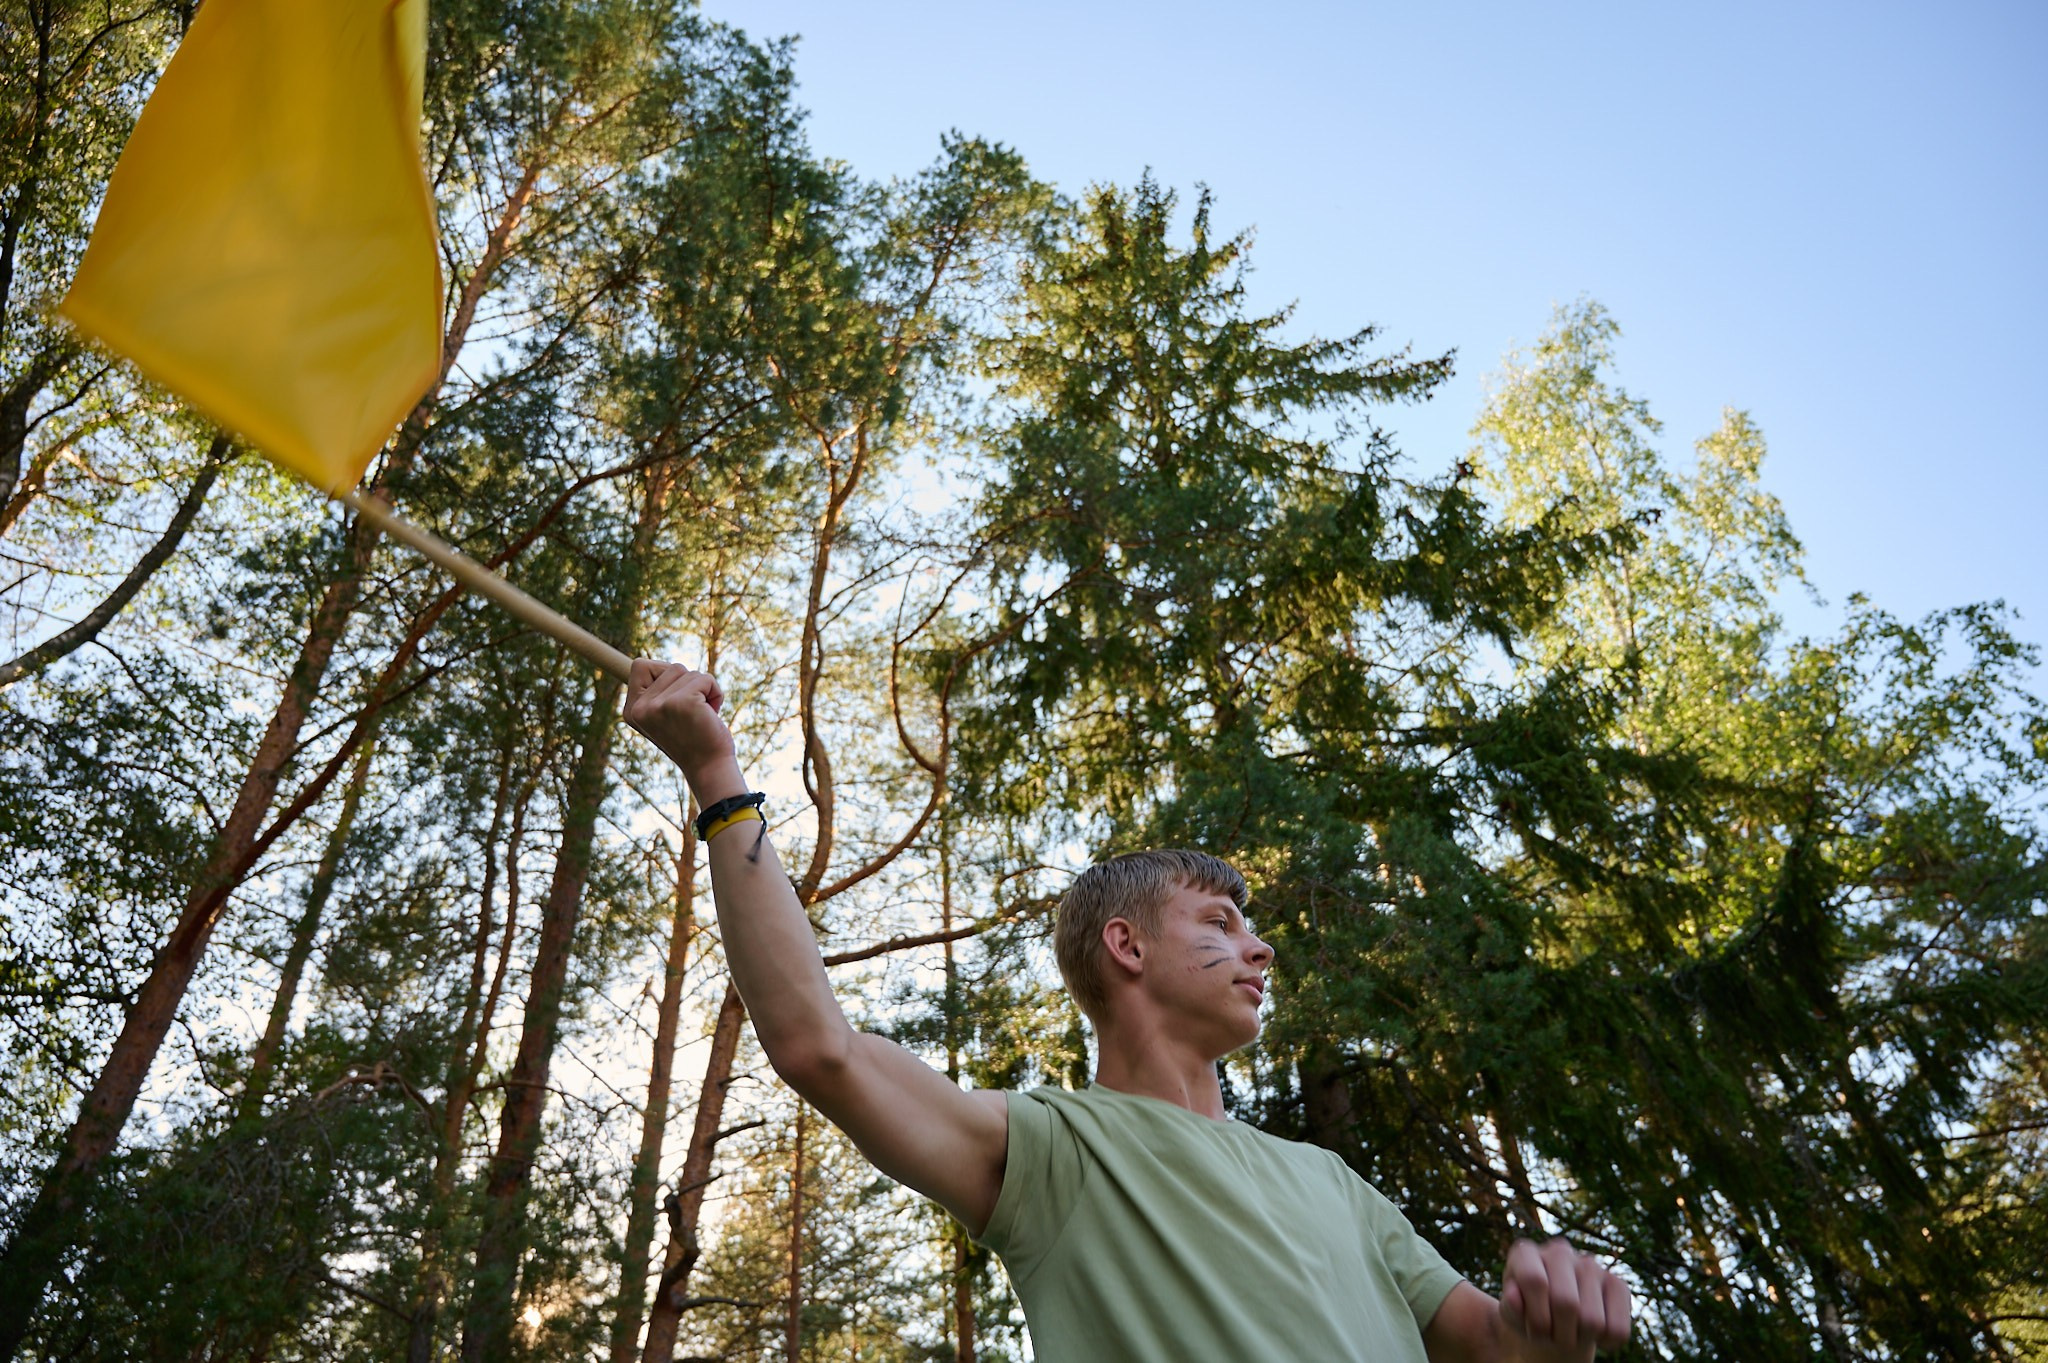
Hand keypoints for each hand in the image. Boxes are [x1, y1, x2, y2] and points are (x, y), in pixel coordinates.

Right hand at [623, 660, 742, 799]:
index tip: (676, 696)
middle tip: (693, 710)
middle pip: (670, 667)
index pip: (639, 666)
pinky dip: (715, 692)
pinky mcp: (682, 702)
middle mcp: (640, 708)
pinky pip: (706, 678)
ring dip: (703, 689)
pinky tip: (712, 714)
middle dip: (689, 684)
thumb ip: (660, 692)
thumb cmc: (693, 739)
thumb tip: (666, 667)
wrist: (709, 768)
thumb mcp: (666, 715)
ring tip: (702, 714)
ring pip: (688, 672)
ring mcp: (658, 705)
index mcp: (632, 710)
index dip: (663, 672)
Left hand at [1498, 1237, 1630, 1358]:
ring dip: (1579, 1339)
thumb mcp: (1512, 1316)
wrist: (1553, 1324)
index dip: (1536, 1317)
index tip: (1535, 1332)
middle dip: (1559, 1333)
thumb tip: (1512, 1296)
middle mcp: (1559, 1251)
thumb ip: (1510, 1308)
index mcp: (1525, 1253)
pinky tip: (1592, 1334)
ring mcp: (1591, 1264)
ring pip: (1592, 1320)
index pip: (1535, 1281)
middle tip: (1553, 1337)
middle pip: (1567, 1303)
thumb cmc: (1526, 1316)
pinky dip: (1605, 1342)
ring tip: (1568, 1333)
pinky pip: (1618, 1328)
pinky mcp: (1617, 1283)